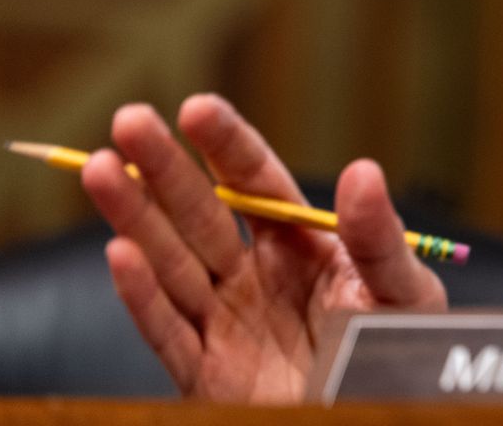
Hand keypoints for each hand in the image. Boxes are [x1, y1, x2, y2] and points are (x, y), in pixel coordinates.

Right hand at [80, 94, 447, 401]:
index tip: (195, 108)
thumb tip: (363, 170)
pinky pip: (169, 332)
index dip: (224, 145)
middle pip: (201, 213)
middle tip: (128, 119)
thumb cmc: (397, 356)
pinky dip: (142, 295)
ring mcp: (227, 324)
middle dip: (164, 168)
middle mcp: (255, 276)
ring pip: (171, 263)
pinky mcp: (208, 376)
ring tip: (101, 169)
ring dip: (135, 217)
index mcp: (302, 244)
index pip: (255, 182)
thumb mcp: (401, 291)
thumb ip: (377, 237)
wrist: (377, 416)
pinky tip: (119, 252)